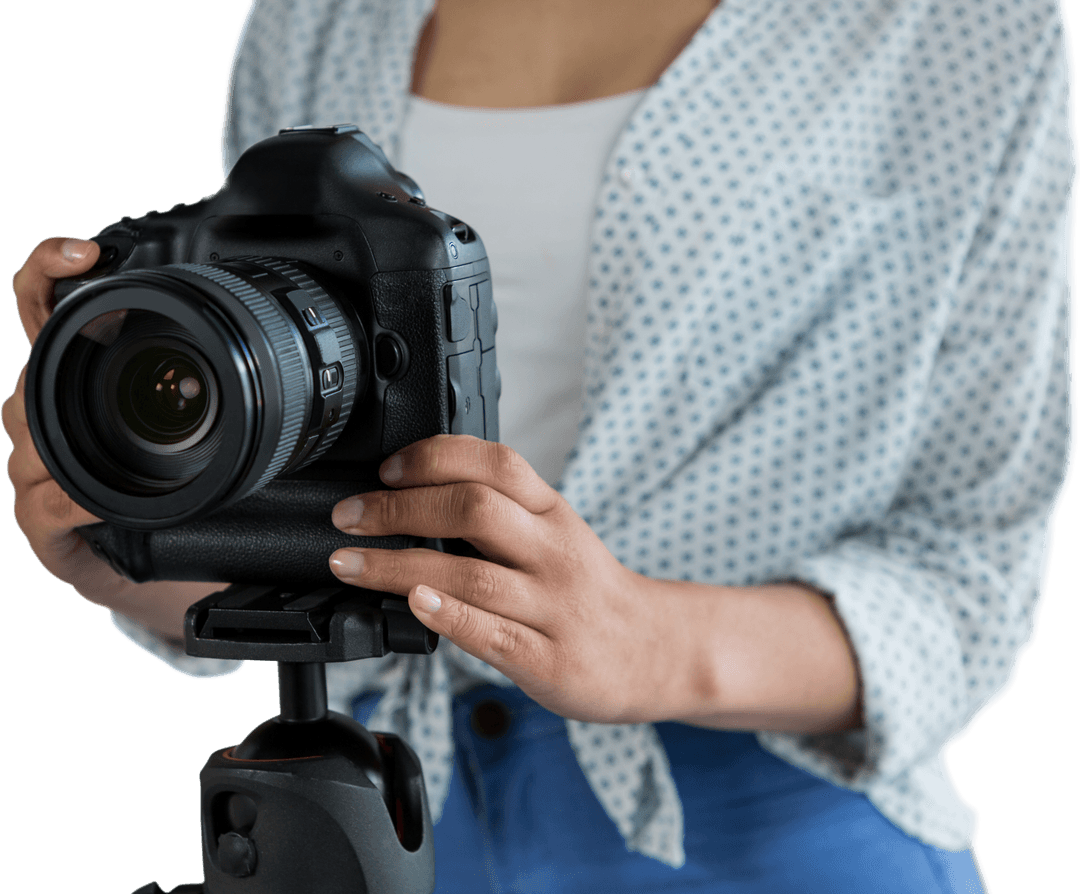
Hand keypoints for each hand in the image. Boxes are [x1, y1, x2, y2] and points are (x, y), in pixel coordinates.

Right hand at [4, 238, 215, 641]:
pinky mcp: (42, 522)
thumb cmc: (171, 490)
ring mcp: (39, 470)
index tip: (87, 251)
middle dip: (62, 359)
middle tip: (105, 348)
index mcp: (80, 382)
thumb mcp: (194, 428)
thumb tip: (284, 344)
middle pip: (30, 371)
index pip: (44, 310)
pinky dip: (75, 497)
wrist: (156, 572)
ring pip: (30, 430)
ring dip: (67, 427)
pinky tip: (97, 497)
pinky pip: (48, 501)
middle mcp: (49, 419)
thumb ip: (214, 383)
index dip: (51, 269)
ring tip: (108, 428)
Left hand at [328, 434, 712, 723]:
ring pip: (470, 575)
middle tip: (349, 516)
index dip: (435, 457)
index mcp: (554, 513)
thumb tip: (415, 496)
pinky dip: (447, 615)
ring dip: (399, 565)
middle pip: (475, 510)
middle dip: (400, 508)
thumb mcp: (557, 533)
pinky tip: (412, 604)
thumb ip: (502, 513)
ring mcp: (552, 606)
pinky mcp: (547, 657)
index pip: (496, 463)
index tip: (387, 469)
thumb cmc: (589, 590)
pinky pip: (491, 633)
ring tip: (350, 563)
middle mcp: (554, 552)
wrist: (653, 651)